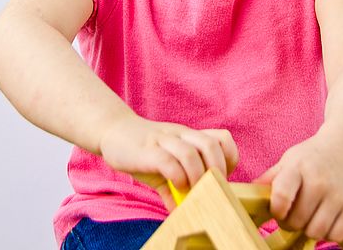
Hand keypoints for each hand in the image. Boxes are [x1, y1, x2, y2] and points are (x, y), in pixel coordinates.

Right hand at [99, 112, 238, 210]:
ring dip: (198, 176)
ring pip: (191, 152)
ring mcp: (164, 141)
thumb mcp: (162, 166)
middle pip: (211, 144)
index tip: (224, 177)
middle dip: (218, 169)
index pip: (221, 138)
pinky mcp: (148, 151)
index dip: (229, 157)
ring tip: (194, 190)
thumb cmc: (142, 151)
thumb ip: (174, 187)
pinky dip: (177, 177)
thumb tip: (182, 211)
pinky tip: (175, 187)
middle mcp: (180, 135)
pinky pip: (168, 161)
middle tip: (213, 187)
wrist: (113, 130)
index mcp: (189, 137)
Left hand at [252, 132, 342, 243]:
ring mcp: (337, 195)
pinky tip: (325, 220)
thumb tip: (251, 190)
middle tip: (293, 214)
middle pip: (297, 220)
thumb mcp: (291, 159)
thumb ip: (273, 176)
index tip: (277, 210)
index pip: (282, 196)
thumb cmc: (314, 154)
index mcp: (298, 167)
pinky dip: (328, 233)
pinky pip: (337, 235)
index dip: (276, 210)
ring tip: (309, 217)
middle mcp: (319, 181)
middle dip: (290, 222)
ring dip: (308, 229)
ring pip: (316, 231)